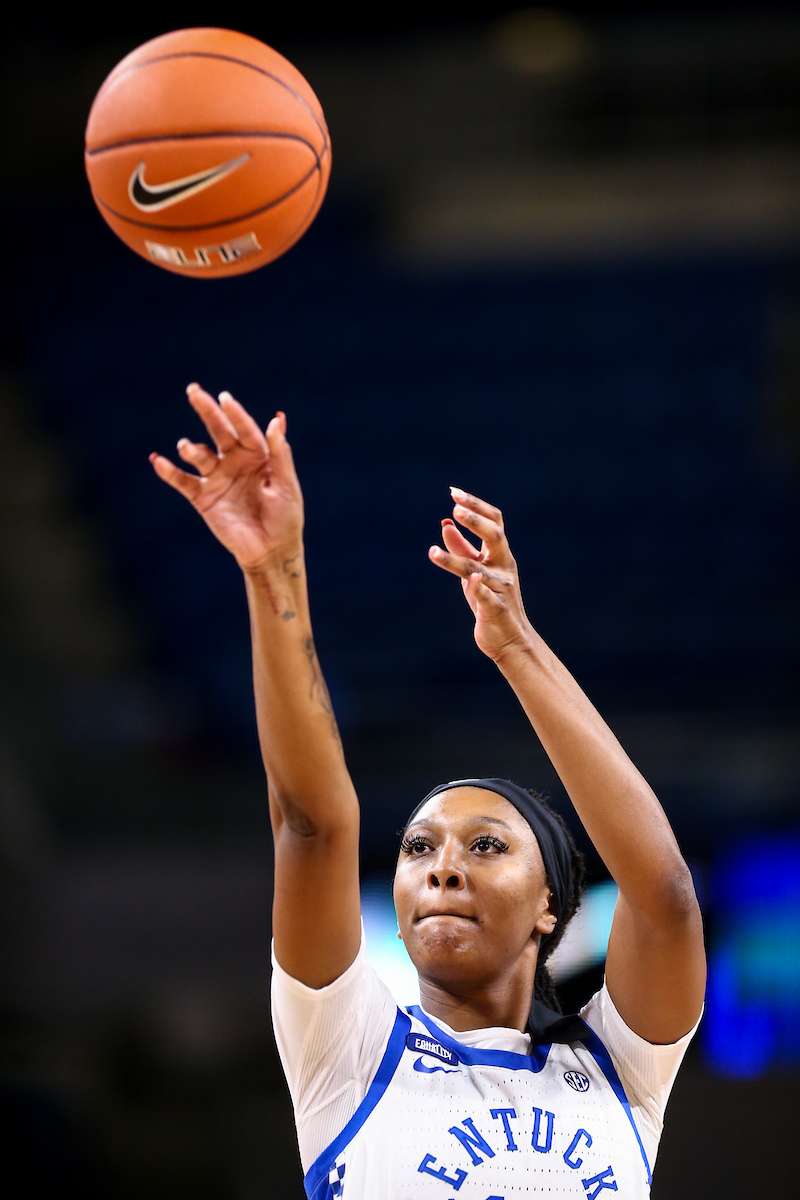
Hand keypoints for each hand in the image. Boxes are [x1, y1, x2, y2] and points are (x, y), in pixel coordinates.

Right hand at [150, 384, 302, 572]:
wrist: (270, 551)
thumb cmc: (286, 517)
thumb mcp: (287, 485)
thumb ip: (280, 455)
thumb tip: (276, 421)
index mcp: (258, 456)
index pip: (245, 429)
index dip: (235, 414)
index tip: (224, 398)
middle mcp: (235, 462)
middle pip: (219, 431)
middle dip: (207, 411)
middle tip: (193, 391)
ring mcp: (218, 478)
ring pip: (200, 455)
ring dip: (191, 449)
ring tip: (186, 447)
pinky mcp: (203, 497)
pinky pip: (183, 481)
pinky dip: (169, 472)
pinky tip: (158, 461)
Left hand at [429, 488, 531, 661]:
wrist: (509, 639)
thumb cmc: (491, 602)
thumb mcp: (475, 573)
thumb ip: (463, 549)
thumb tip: (446, 524)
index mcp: (500, 555)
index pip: (494, 522)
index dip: (476, 506)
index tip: (455, 493)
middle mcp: (503, 567)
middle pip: (495, 536)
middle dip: (476, 521)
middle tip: (455, 510)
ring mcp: (501, 588)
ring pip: (478, 568)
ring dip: (454, 559)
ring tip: (432, 553)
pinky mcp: (495, 609)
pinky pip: (485, 596)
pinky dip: (478, 588)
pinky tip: (470, 581)